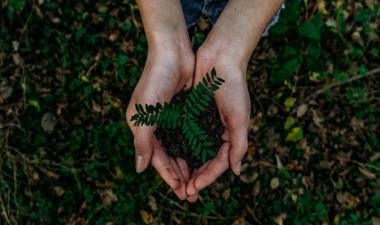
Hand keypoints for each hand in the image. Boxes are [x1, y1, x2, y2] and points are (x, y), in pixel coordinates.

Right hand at [126, 47, 193, 199]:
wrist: (173, 52)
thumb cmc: (156, 79)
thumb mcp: (145, 112)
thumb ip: (142, 141)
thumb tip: (139, 169)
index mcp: (141, 127)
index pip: (155, 158)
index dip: (168, 175)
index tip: (180, 191)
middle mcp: (153, 125)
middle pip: (167, 157)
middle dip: (178, 175)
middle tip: (191, 193)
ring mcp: (167, 119)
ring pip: (177, 149)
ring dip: (186, 164)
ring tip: (197, 182)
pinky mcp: (181, 112)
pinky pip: (186, 136)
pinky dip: (192, 148)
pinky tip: (201, 159)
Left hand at [185, 46, 250, 201]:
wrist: (221, 58)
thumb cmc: (234, 87)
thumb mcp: (239, 118)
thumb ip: (239, 145)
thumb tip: (236, 171)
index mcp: (231, 134)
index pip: (219, 162)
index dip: (208, 176)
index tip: (194, 187)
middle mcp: (217, 131)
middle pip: (205, 159)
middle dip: (196, 175)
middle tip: (184, 191)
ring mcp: (204, 122)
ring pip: (193, 149)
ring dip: (186, 164)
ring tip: (176, 179)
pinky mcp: (192, 112)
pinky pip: (184, 133)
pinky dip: (179, 145)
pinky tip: (169, 155)